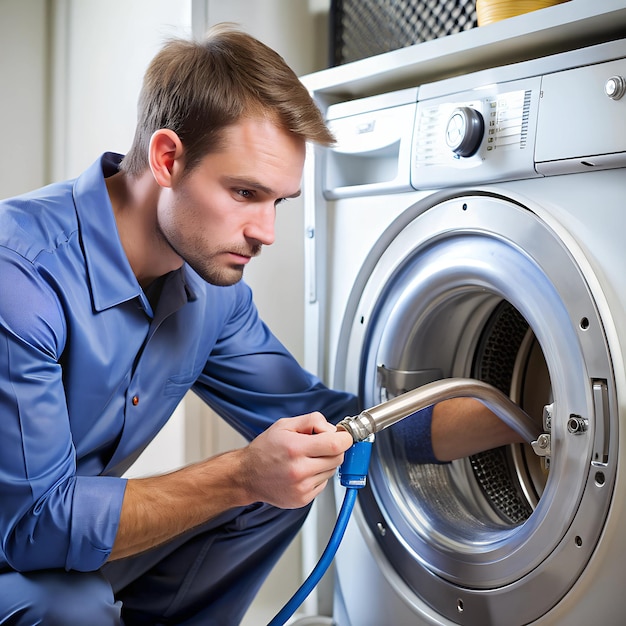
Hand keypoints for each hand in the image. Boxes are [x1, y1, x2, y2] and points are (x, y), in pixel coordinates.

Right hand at [238, 412, 353, 508]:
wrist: (247, 476)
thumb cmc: (264, 449)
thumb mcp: (285, 424)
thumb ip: (312, 421)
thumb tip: (333, 429)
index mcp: (295, 448)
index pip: (335, 444)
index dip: (344, 438)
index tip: (342, 435)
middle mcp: (299, 470)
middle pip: (338, 458)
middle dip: (334, 449)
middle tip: (320, 444)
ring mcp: (301, 487)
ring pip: (331, 471)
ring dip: (325, 462)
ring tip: (306, 458)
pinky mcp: (302, 499)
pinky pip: (323, 484)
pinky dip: (317, 475)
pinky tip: (303, 471)